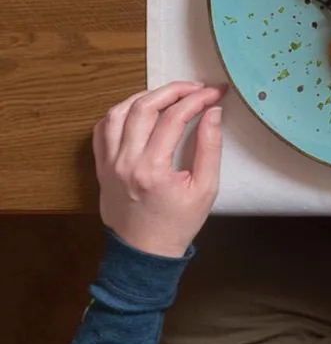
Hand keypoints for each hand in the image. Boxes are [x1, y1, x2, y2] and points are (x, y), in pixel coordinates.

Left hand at [93, 82, 223, 257]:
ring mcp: (108, 164)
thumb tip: (212, 112)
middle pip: (144, 107)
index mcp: (152, 169)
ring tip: (168, 96)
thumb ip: (210, 147)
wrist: (144, 255)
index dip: (198, 99)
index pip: (174, 117)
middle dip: (174, 90)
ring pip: (118, 113)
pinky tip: (140, 111)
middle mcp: (125, 162)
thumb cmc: (177, 224)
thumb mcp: (206, 188)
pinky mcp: (101, 168)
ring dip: (145, 97)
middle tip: (196, 88)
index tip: (216, 93)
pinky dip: (120, 112)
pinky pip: (102, 130)